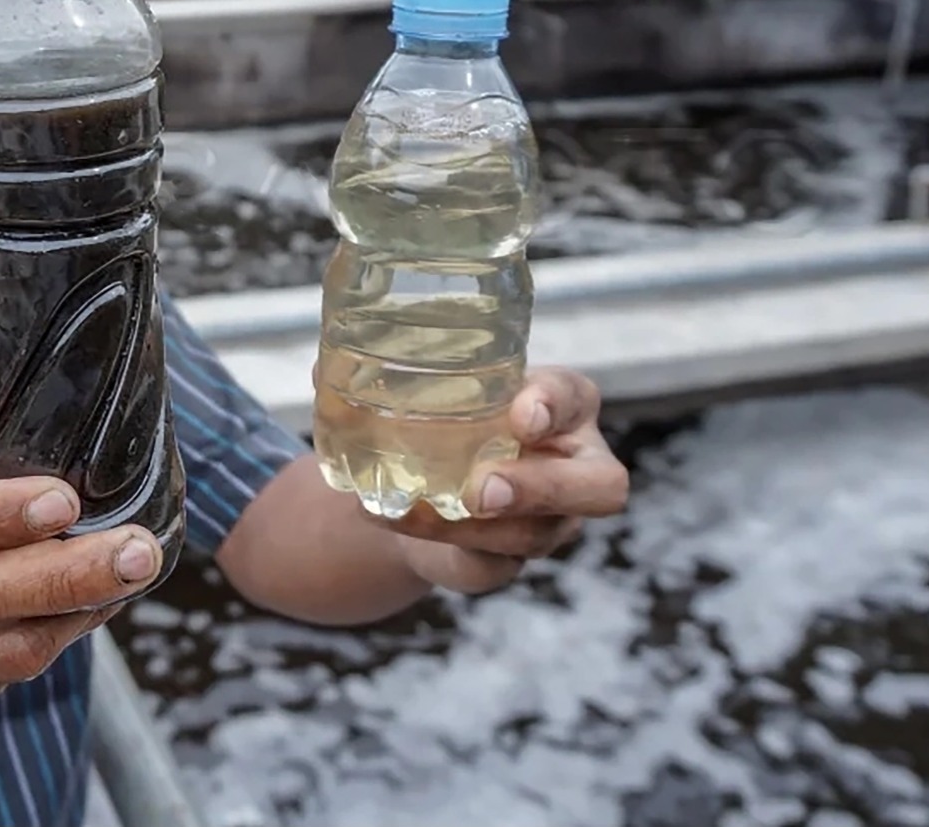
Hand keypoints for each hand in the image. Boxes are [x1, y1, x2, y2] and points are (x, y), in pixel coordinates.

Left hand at [385, 367, 627, 594]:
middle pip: (601, 487)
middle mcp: (574, 466)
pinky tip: (392, 518)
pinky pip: (490, 562)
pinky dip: (438, 540)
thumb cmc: (447, 413)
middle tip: (485, 488)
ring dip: (469, 524)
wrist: (426, 479)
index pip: (575, 398)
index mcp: (564, 406)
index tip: (522, 413)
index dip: (554, 406)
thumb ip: (401, 376)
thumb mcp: (437, 387)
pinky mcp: (511, 560)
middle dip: (544, 489)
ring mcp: (551, 521)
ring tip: (408, 506)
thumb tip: (326, 365)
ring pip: (533, 534)